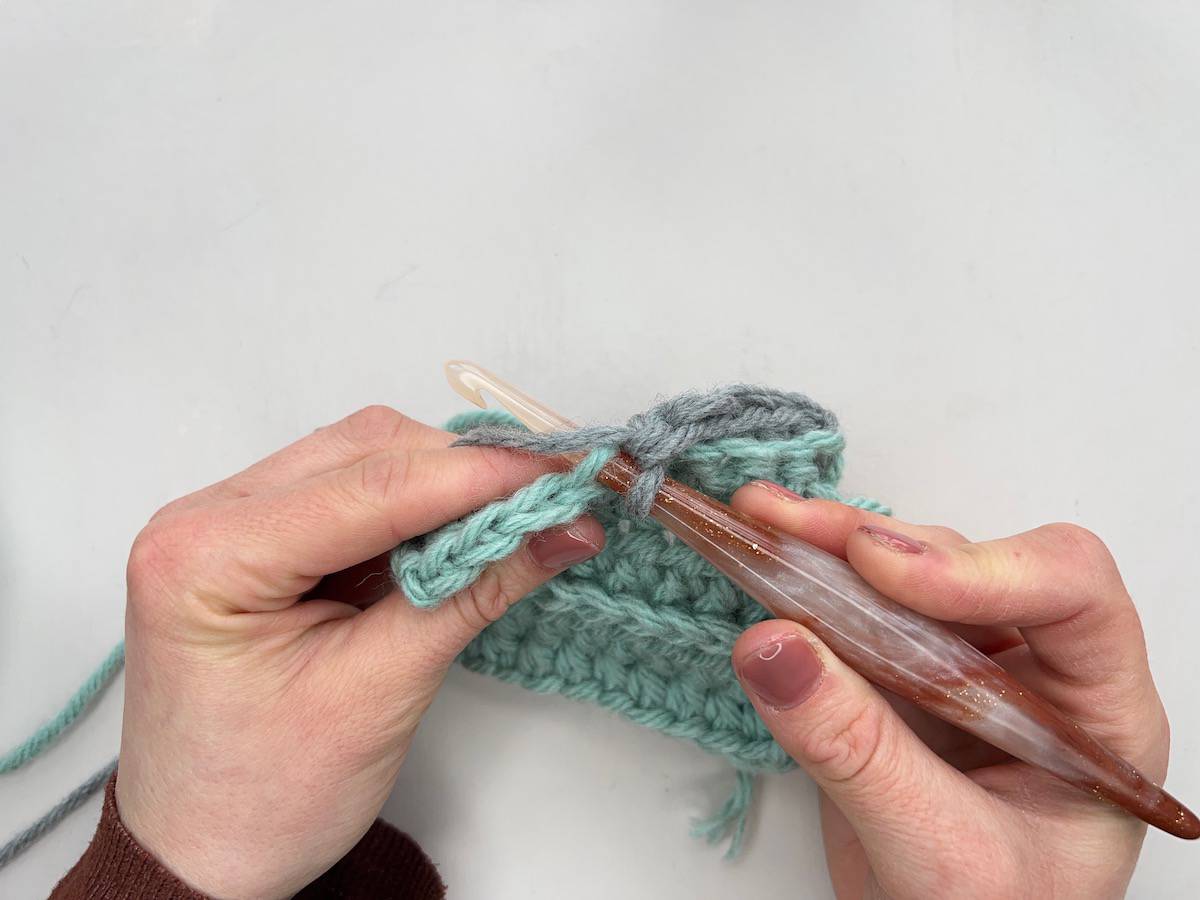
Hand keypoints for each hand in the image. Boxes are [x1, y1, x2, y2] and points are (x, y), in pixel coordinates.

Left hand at [116, 406, 604, 898]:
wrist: (205, 851)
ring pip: (363, 459)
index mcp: (205, 557)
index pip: (369, 487)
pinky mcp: (260, 536)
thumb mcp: (380, 692)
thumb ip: (473, 595)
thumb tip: (562, 529)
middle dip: (465, 470)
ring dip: (445, 484)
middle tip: (553, 496)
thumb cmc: (264, 797)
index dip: (478, 477)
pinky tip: (464, 532)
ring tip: (517, 517)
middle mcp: (202, 516)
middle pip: (364, 451)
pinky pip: (353, 491)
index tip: (563, 477)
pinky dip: (418, 507)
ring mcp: (227, 520)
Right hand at [729, 482, 1168, 898]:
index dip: (979, 568)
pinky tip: (760, 556)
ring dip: (828, 547)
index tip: (880, 571)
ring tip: (760, 525)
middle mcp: (1034, 673)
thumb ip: (858, 752)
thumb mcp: (939, 854)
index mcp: (1096, 713)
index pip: (1071, 593)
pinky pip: (854, 611)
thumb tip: (773, 648)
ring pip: (905, 575)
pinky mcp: (896, 680)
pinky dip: (803, 582)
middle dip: (874, 543)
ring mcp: (961, 671)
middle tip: (790, 528)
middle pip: (968, 564)